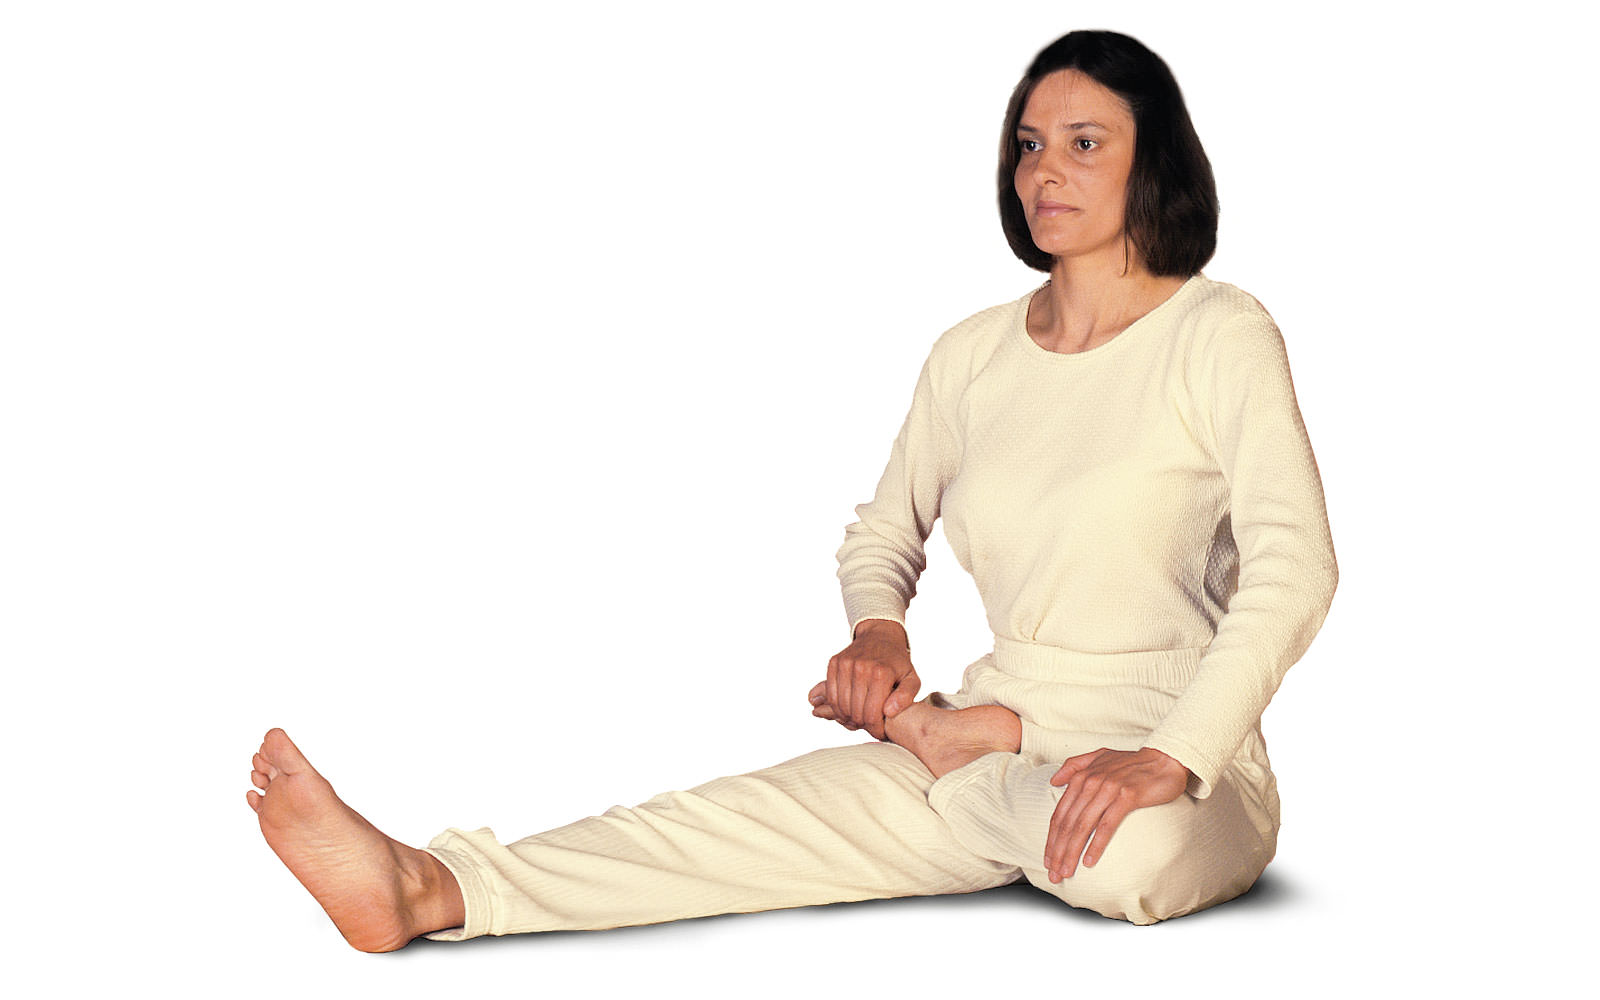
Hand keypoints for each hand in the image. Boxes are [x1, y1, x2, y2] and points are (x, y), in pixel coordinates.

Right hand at [806, 619, 919, 739]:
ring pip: (841, 706)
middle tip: (870, 726)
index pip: (873, 715)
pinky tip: (849, 709)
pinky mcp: (835, 663)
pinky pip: (831, 695)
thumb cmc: (897, 662)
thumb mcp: (911, 678)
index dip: (876, 730)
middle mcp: (861, 668)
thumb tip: (889, 712)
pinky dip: (837, 707)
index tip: (880, 732)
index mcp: (881, 673)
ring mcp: (846, 665)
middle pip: (856, 712)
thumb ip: (906, 696)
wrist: (880, 636)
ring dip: (849, 718)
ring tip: (860, 719)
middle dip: (863, 725)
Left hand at [1043, 747, 1189, 881]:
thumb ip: (1074, 765)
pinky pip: (1107, 825)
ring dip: (1072, 852)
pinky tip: (1089, 860)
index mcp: (1082, 776)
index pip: (1060, 814)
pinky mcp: (1127, 797)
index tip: (1047, 860)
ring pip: (1083, 826)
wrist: (1165, 759)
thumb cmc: (1132, 762)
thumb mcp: (1099, 756)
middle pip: (1068, 823)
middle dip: (1058, 851)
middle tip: (1054, 874)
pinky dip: (1096, 844)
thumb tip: (1054, 780)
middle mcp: (1091, 782)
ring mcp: (1108, 789)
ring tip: (1067, 871)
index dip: (1051, 839)